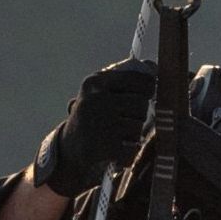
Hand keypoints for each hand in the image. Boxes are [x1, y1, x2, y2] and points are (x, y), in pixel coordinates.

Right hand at [33, 59, 157, 194]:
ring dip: (133, 135)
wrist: (68, 148)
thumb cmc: (93, 115)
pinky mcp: (104, 147)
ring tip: (117, 136)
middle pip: (141, 104)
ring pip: (138, 126)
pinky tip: (117, 151)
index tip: (147, 94)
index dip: (148, 89)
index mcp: (95, 82)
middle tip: (125, 120)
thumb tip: (153, 66)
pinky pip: (133, 148)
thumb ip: (126, 78)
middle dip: (138, 114)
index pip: (139, 79)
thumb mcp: (100, 90)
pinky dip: (129, 153)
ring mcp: (100, 123)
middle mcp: (96, 99)